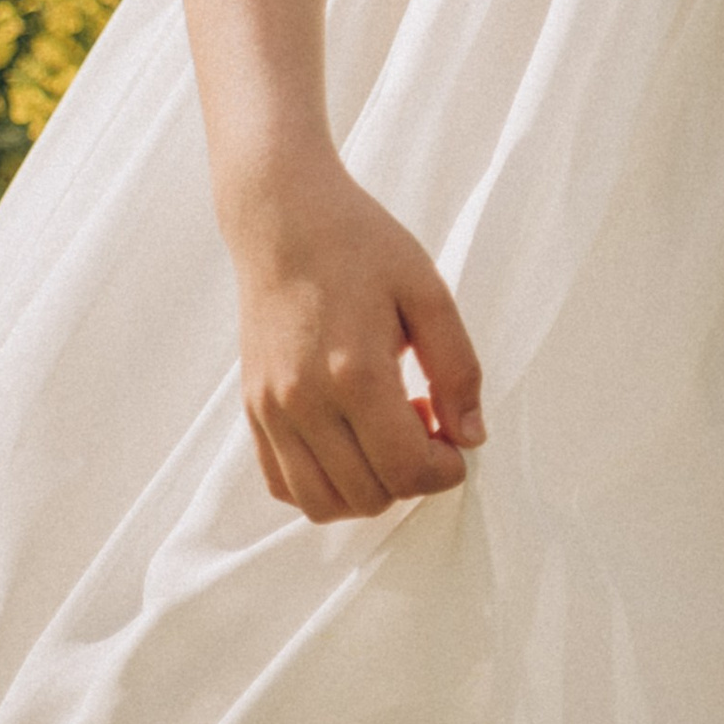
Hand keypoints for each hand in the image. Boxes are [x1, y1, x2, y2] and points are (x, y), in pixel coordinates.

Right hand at [221, 151, 486, 520]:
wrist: (284, 218)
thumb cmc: (361, 246)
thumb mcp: (428, 293)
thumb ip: (458, 369)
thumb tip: (472, 436)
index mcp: (354, 371)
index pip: (407, 470)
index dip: (445, 471)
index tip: (456, 440)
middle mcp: (304, 401)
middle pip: (370, 495)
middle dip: (411, 476)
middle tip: (424, 423)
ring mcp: (271, 410)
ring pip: (322, 504)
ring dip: (367, 488)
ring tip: (385, 434)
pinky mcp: (252, 410)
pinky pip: (284, 485)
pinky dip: (323, 485)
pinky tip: (348, 441)